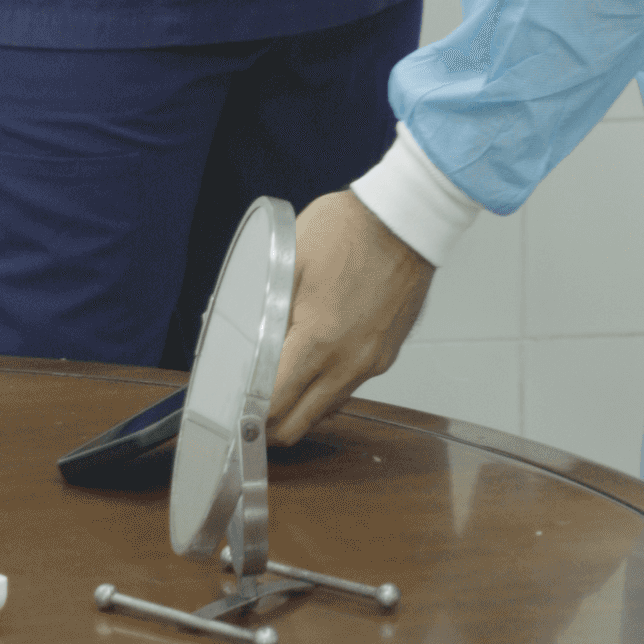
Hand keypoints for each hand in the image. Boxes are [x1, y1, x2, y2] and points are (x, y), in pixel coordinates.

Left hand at [267, 191, 432, 441]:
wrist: (407, 218)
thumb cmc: (350, 229)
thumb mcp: (289, 259)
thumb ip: (266, 308)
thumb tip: (248, 342)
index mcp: (319, 339)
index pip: (277, 406)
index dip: (250, 416)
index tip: (237, 410)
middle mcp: (349, 361)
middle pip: (301, 424)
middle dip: (272, 425)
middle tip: (253, 409)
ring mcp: (372, 362)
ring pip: (327, 409)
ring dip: (302, 405)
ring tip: (283, 381)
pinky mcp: (387, 355)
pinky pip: (350, 386)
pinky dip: (328, 386)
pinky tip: (318, 360)